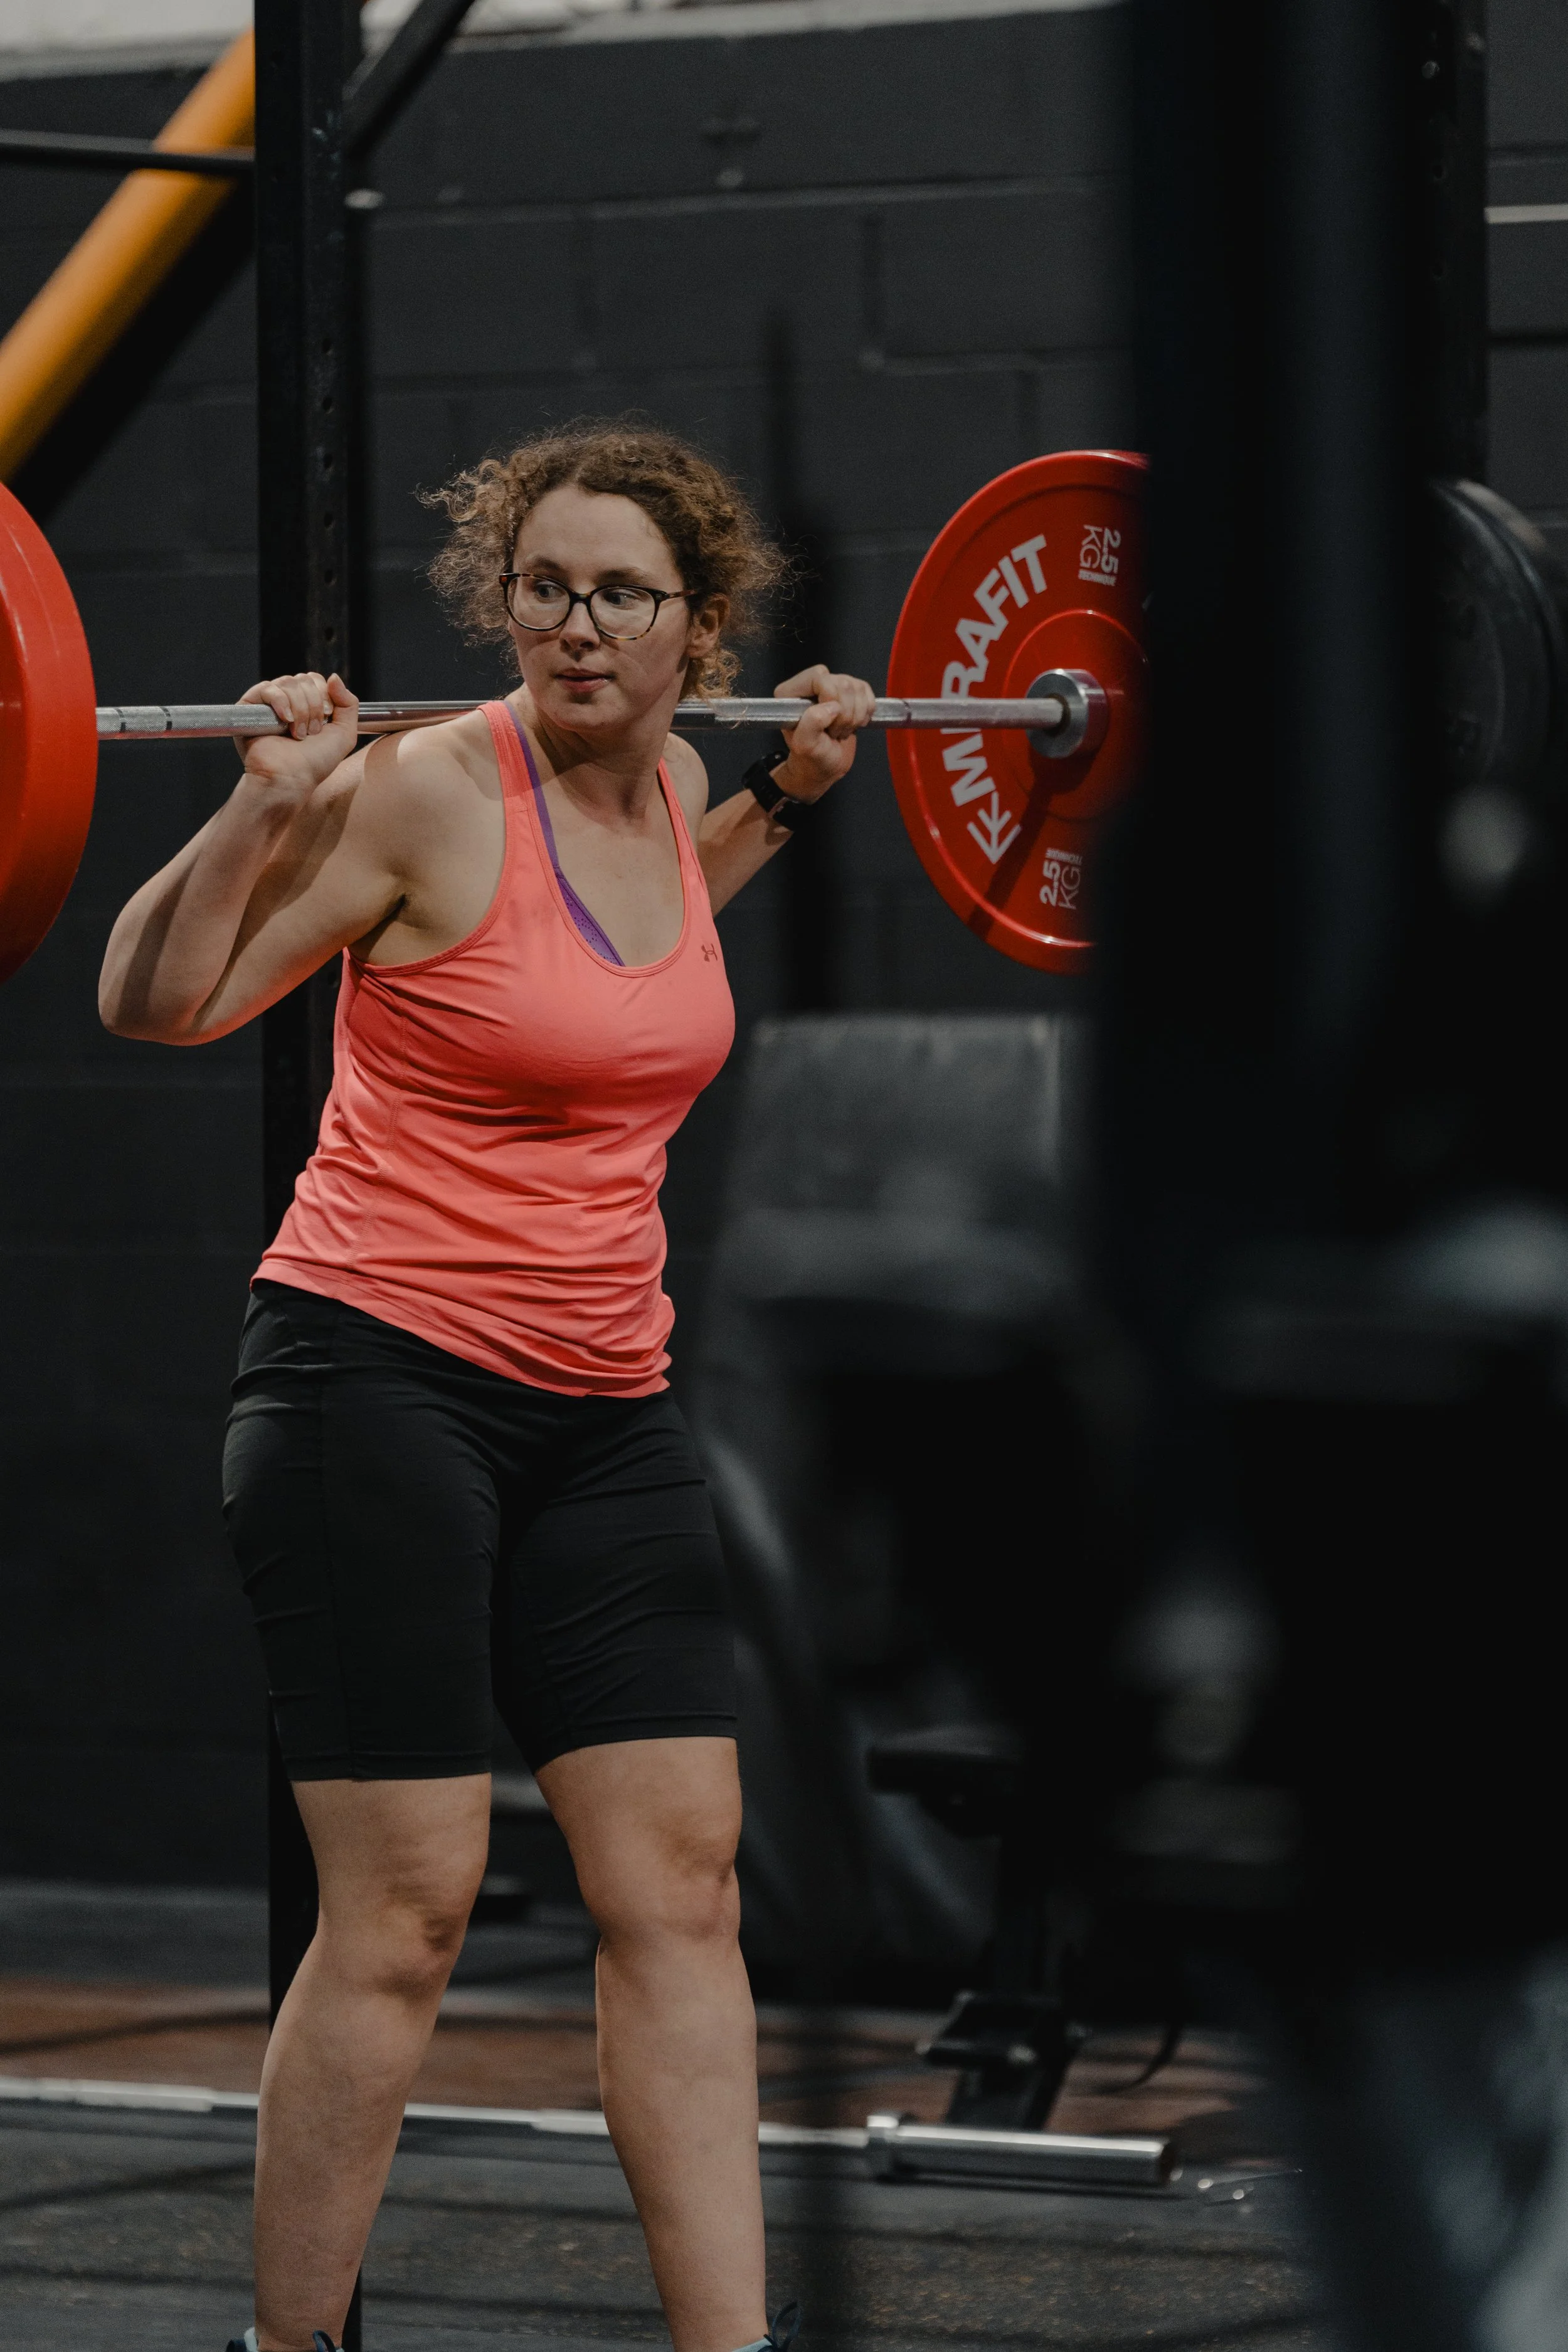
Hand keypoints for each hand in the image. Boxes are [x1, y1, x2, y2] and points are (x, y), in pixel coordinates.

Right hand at [234, 671, 359, 798]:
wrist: (291, 778)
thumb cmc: (315, 763)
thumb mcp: (344, 733)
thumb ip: (349, 704)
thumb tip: (334, 677)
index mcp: (306, 706)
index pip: (315, 680)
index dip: (323, 695)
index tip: (325, 719)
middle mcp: (287, 703)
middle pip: (303, 679)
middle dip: (313, 706)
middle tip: (311, 731)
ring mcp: (268, 705)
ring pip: (288, 682)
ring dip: (299, 709)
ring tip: (297, 733)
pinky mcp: (249, 708)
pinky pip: (267, 688)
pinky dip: (281, 702)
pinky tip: (285, 721)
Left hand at [772, 664, 875, 800]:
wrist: (826, 766)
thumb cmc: (812, 758)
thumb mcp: (805, 746)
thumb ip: (811, 724)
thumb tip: (832, 707)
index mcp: (791, 692)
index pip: (819, 677)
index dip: (830, 699)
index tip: (828, 722)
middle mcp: (811, 684)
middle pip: (842, 683)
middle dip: (844, 714)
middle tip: (834, 730)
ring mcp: (832, 686)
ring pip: (857, 687)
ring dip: (854, 716)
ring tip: (840, 729)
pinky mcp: (850, 692)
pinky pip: (867, 691)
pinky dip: (865, 712)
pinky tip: (853, 724)